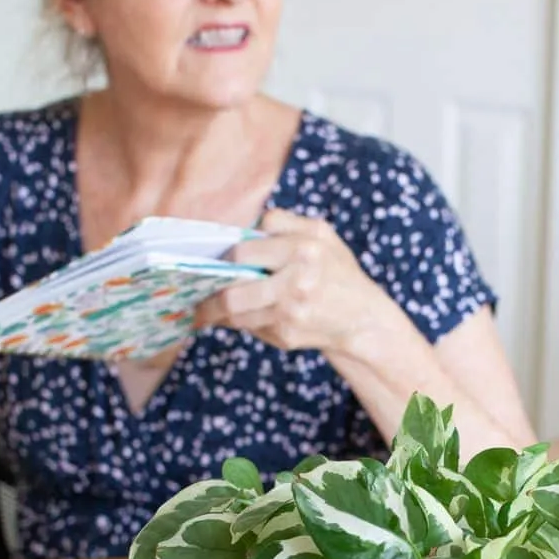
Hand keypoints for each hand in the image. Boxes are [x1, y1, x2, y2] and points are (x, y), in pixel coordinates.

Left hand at [196, 208, 401, 357]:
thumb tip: (247, 225)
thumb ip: (284, 222)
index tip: (214, 261)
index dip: (225, 257)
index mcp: (304, 250)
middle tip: (195, 298)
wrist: (362, 319)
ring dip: (215, 314)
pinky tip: (235, 318)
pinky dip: (240, 322)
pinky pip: (251, 327)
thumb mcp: (321, 234)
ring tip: (203, 311)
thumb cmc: (337, 271)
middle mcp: (297, 283)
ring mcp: (291, 313)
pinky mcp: (287, 336)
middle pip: (233, 294)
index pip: (244, 252)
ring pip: (236, 315)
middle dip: (208, 299)